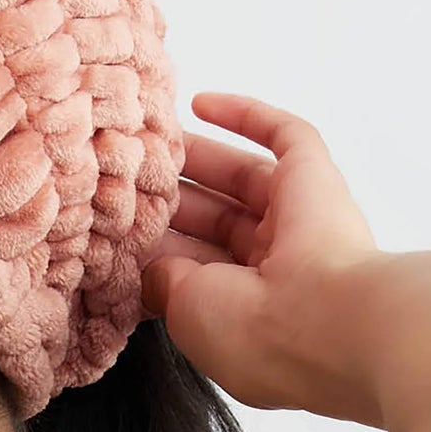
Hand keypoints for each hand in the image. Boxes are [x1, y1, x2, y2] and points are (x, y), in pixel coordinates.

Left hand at [138, 92, 381, 416]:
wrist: (319, 320)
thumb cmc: (247, 330)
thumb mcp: (182, 311)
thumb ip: (162, 282)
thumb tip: (151, 265)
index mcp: (245, 306)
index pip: (193, 265)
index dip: (155, 244)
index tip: (111, 225)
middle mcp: (275, 265)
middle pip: (213, 217)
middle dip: (168, 197)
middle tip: (122, 173)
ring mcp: (299, 221)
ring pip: (241, 176)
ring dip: (195, 156)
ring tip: (146, 135)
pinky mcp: (318, 180)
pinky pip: (287, 136)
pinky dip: (246, 115)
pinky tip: (200, 102)